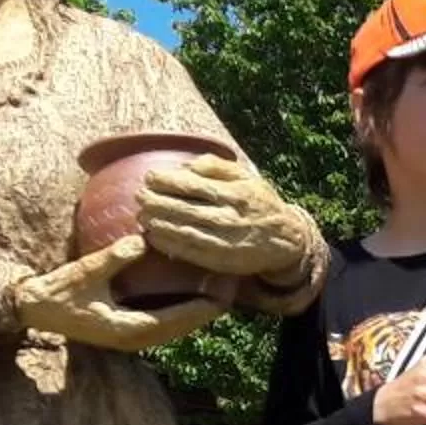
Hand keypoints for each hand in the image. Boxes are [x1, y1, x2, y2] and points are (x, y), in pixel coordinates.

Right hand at [11, 239, 208, 351]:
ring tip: (216, 295)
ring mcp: (130, 338)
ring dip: (194, 314)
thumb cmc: (58, 291)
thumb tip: (141, 240)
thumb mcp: (86, 272)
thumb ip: (114, 257)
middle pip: (181, 328)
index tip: (222, 295)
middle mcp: (134, 338)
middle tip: (230, 292)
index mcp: (129, 328)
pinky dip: (179, 314)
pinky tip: (189, 299)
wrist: (34, 309)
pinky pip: (162, 326)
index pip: (176, 320)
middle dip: (205, 312)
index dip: (201, 308)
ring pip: (173, 329)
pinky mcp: (126, 333)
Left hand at [137, 155, 323, 291]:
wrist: (285, 241)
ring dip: (158, 222)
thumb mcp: (246, 176)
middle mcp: (230, 216)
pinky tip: (154, 236)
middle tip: (140, 196)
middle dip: (157, 201)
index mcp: (235, 193)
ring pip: (183, 230)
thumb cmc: (259, 203)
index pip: (192, 184)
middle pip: (184, 207)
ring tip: (143, 215)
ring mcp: (225, 240)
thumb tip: (187, 165)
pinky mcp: (221, 260)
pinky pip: (189, 251)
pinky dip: (168, 244)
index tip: (150, 177)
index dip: (167, 180)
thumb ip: (217, 166)